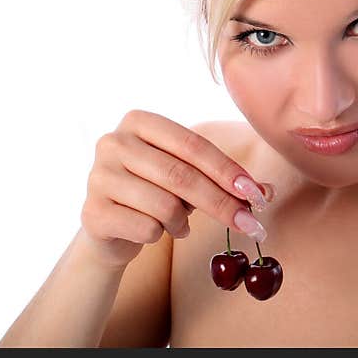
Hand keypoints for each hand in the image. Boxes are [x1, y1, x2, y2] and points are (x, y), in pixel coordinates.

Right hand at [79, 110, 271, 268]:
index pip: (193, 144)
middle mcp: (113, 142)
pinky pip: (146, 228)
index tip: (255, 194)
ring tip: (179, 224)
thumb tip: (266, 192)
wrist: (110, 227)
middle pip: (181, 175)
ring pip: (165, 205)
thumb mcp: (188, 176)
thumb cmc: (155, 192)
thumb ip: (224, 180)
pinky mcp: (91, 212)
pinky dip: (160, 236)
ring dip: (183, 222)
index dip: (227, 170)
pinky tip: (153, 230)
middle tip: (251, 225)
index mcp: (139, 121)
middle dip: (221, 203)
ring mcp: (98, 176)